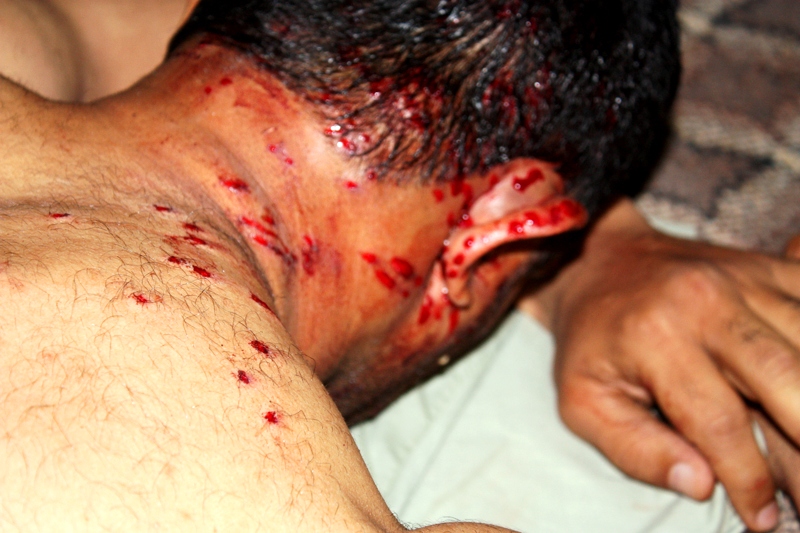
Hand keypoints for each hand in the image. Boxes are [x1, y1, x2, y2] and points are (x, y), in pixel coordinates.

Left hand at [520, 198, 799, 531]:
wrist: (596, 262)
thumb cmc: (591, 341)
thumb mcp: (582, 400)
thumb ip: (634, 447)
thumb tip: (701, 483)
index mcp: (656, 337)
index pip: (719, 423)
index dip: (749, 480)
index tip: (762, 518)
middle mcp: (706, 301)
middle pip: (789, 376)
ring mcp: (744, 278)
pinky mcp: (768, 268)